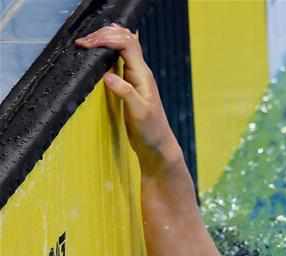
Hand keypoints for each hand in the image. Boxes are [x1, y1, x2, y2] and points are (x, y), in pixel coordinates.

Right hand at [75, 24, 180, 174]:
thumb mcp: (138, 113)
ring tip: (87, 41)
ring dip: (106, 38)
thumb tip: (108, 76)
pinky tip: (98, 50)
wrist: (157, 145)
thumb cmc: (151, 131)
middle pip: (125, 38)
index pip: (126, 43)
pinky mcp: (129, 83)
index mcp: (142, 74)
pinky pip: (119, 58)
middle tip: (82, 42)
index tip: (85, 44)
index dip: (105, 38)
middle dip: (103, 34)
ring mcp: (135, 76)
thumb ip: (125, 93)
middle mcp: (140, 72)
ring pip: (123, 45)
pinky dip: (108, 49)